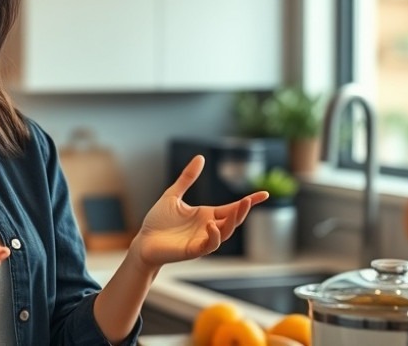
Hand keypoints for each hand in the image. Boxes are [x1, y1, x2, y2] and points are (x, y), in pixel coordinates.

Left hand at [131, 155, 267, 268]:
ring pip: (225, 232)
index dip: (248, 202)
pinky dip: (214, 235)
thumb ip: (187, 178)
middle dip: (244, 211)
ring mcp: (202, 239)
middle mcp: (208, 227)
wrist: (143, 241)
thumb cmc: (158, 221)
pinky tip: (211, 224)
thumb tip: (200, 157)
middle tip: (250, 199)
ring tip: (238, 207)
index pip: (232, 208)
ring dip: (233, 222)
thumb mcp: (173, 194)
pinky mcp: (194, 250)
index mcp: (206, 215)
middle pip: (233, 220)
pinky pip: (210, 244)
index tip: (264, 194)